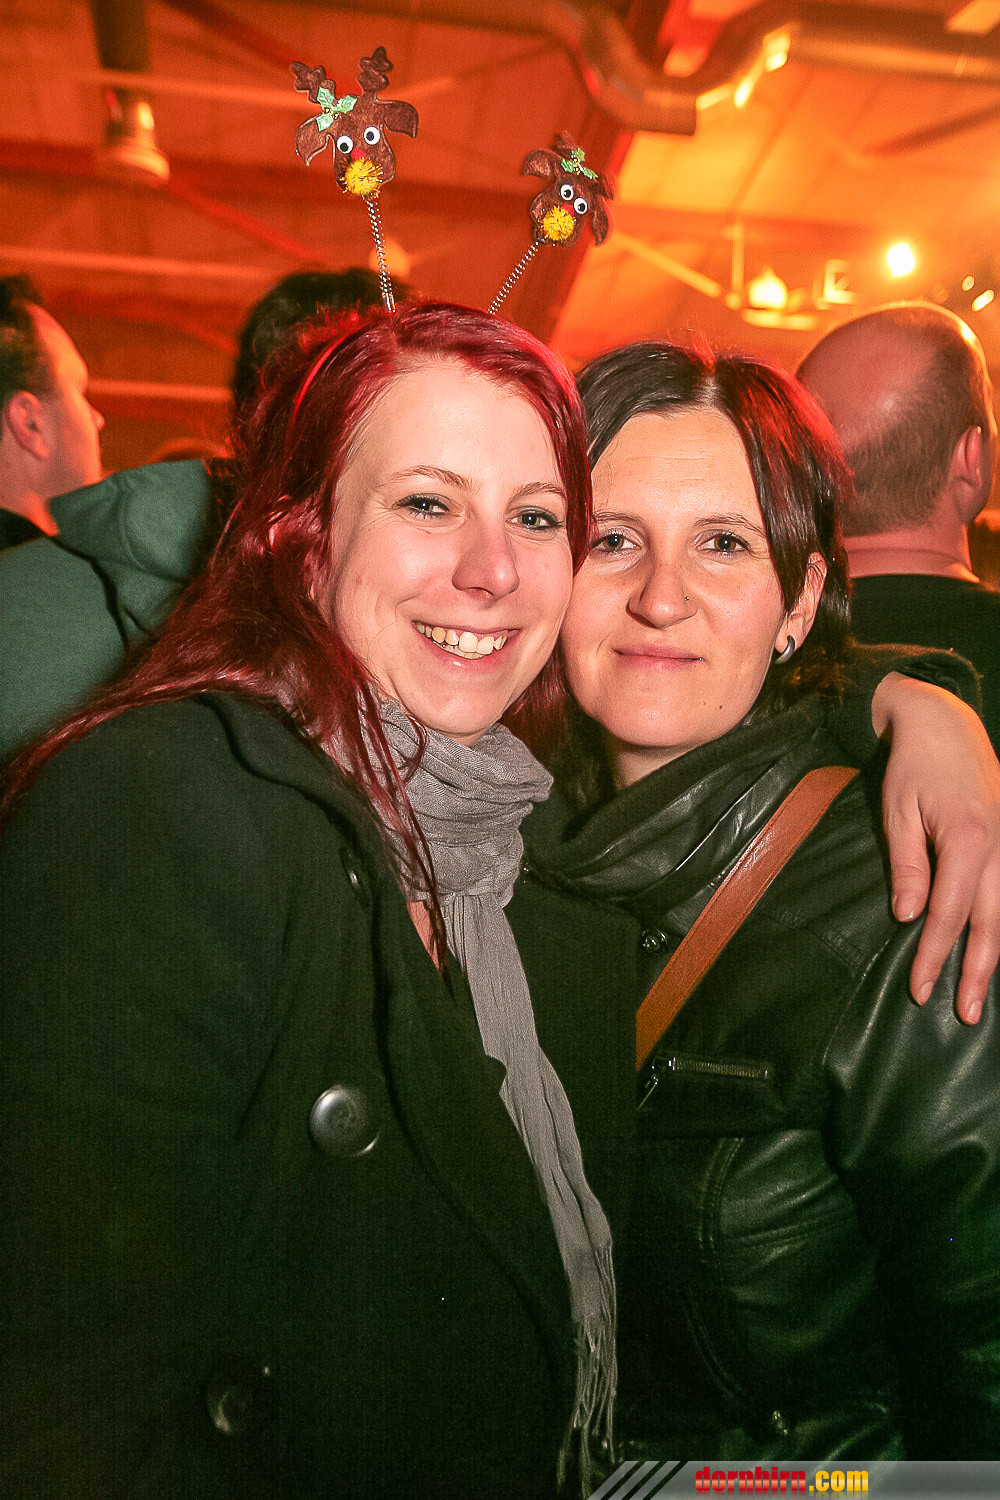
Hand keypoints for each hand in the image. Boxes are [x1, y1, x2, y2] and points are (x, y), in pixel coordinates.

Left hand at [873, 673, 999, 1022]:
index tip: (920, 989)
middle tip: (963, 1015)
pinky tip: (992, 951)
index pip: (950, 913)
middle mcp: (998, 847)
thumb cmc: (914, 766)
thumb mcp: (898, 811)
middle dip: (975, 972)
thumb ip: (907, 865)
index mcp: (968, 840)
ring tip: (978, 996)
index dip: (935, 954)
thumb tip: (910, 917)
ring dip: (992, 956)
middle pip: (990, 923)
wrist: (944, 722)